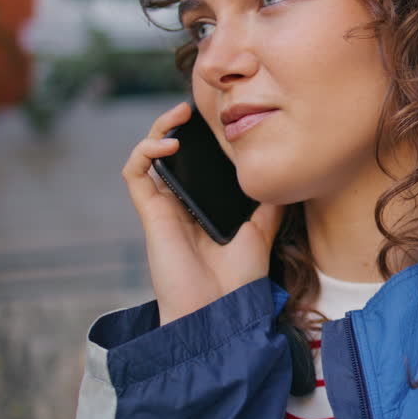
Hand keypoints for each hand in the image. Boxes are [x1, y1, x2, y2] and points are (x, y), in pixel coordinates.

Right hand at [122, 102, 283, 324]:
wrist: (220, 310)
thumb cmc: (239, 280)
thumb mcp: (262, 232)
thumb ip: (268, 204)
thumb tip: (283, 177)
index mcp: (204, 206)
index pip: (197, 163)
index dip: (202, 138)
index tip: (221, 118)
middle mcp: (181, 204)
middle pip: (171, 154)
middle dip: (178, 125)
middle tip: (195, 107)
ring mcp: (163, 208)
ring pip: (148, 157)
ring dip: (159, 129)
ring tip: (180, 114)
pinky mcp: (150, 214)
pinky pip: (134, 174)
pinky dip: (144, 151)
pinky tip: (168, 143)